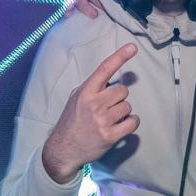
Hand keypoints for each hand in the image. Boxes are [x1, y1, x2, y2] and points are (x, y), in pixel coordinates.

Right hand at [41, 43, 138, 181]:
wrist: (63, 149)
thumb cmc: (71, 121)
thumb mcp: (75, 98)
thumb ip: (92, 88)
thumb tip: (111, 78)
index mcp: (85, 92)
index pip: (104, 69)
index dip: (120, 56)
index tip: (132, 47)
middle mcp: (94, 104)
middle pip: (123, 90)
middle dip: (119, 98)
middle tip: (109, 106)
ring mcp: (102, 121)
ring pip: (128, 107)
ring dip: (123, 112)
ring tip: (111, 118)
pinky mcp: (110, 136)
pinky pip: (132, 122)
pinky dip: (131, 123)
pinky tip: (122, 125)